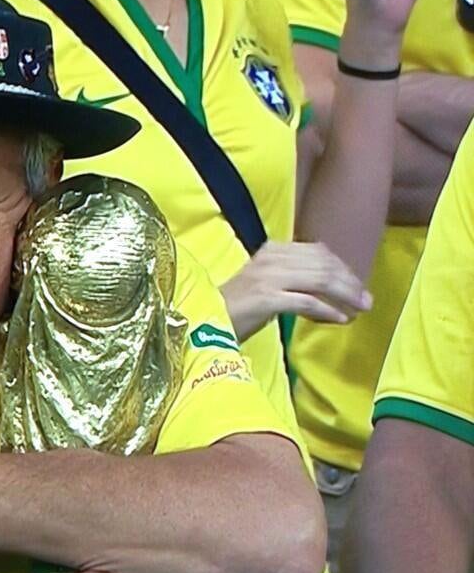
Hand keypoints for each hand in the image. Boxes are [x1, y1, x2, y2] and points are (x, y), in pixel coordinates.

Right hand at [220, 241, 371, 340]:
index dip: (343, 269)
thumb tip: (330, 285)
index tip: (358, 287)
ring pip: (319, 280)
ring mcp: (267, 278)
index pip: (318, 252)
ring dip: (345, 296)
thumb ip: (294, 278)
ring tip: (359, 309)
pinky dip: (327, 311)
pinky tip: (340, 320)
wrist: (206, 322)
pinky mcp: (266, 299)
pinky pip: (307, 302)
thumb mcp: (267, 283)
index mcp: (272, 251)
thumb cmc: (237, 308)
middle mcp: (271, 259)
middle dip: (350, 283)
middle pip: (323, 264)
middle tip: (366, 301)